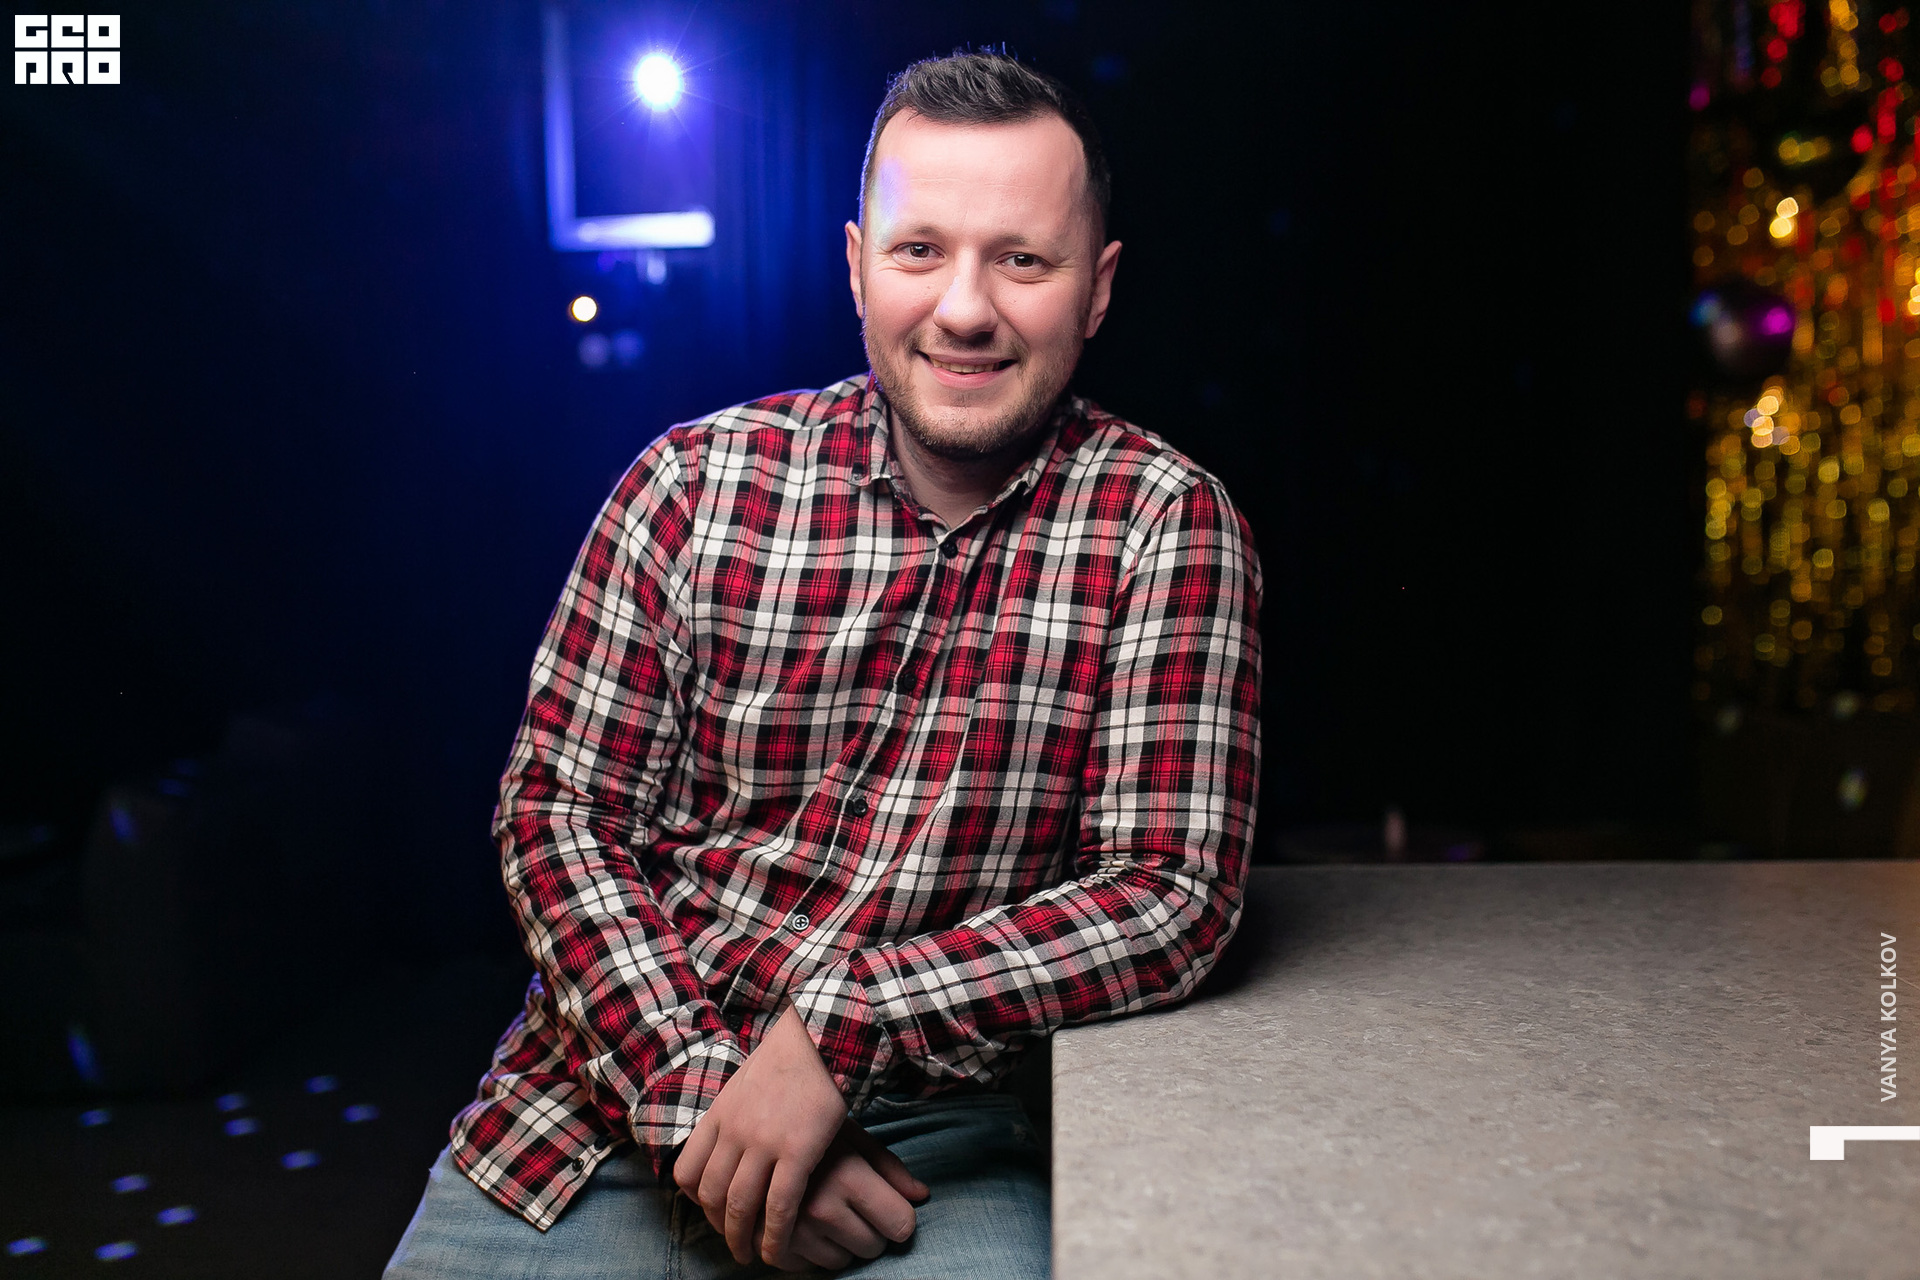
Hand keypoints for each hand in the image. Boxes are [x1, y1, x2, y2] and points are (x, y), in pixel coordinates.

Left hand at [673, 1004, 849, 1263]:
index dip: (695, 1201)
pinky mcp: (796, 1151)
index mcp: (718, 1116)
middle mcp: (734, 1133)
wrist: (821, 1038)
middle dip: (719, 1226)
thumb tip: (727, 1136)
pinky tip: (777, 1248)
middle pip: (712, 1194)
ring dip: (743, 1238)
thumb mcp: (744, 1084)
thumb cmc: (790, 1059)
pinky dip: (775, 1233)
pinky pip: (779, 1205)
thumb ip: (732, 1115)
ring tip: (752, 1255)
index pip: (687, 1172)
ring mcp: (763, 1143)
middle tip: (733, 1243)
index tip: (710, 1214)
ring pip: (741, 1206)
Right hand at [765, 1121, 927, 1271]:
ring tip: (828, 1211)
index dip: (900, 1217)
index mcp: (848, 1176)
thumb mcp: (852, 1135)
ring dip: (841, 1244)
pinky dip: (811, 1252)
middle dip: (872, 1232)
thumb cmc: (810, 1126)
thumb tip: (921, 1195)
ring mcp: (795, 1227)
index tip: (890, 1208)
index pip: (901, 1223)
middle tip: (855, 1207)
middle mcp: (822, 1206)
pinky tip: (805, 1224)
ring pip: (842, 1261)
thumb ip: (889, 1167)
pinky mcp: (770, 1241)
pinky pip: (808, 1267)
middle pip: (874, 1246)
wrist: (751, 1124)